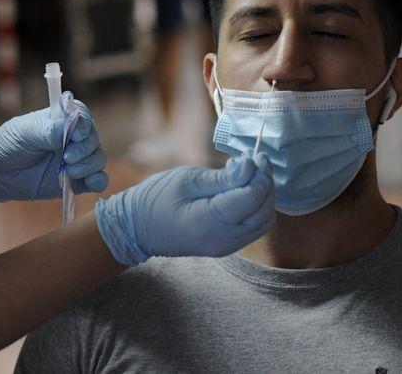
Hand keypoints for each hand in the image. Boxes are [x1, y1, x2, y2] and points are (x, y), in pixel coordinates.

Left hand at [0, 92, 107, 211]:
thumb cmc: (8, 144)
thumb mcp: (25, 132)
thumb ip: (48, 130)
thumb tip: (71, 127)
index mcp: (63, 119)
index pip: (83, 117)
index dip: (84, 125)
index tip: (76, 135)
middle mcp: (74, 138)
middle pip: (93, 139)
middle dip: (84, 149)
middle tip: (67, 157)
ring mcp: (77, 160)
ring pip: (98, 159)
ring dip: (90, 165)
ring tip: (71, 171)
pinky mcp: (76, 181)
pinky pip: (97, 180)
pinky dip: (99, 181)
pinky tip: (91, 184)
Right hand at [94, 154, 274, 265]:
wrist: (137, 229)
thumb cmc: (156, 199)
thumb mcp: (187, 180)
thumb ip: (222, 177)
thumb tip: (251, 166)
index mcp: (210, 223)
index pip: (250, 198)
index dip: (258, 174)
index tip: (252, 155)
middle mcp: (223, 240)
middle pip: (262, 211)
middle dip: (265, 183)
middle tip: (255, 159)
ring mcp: (226, 247)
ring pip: (262, 221)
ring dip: (263, 195)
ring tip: (250, 172)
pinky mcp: (226, 245)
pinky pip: (253, 227)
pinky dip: (256, 207)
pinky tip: (245, 188)